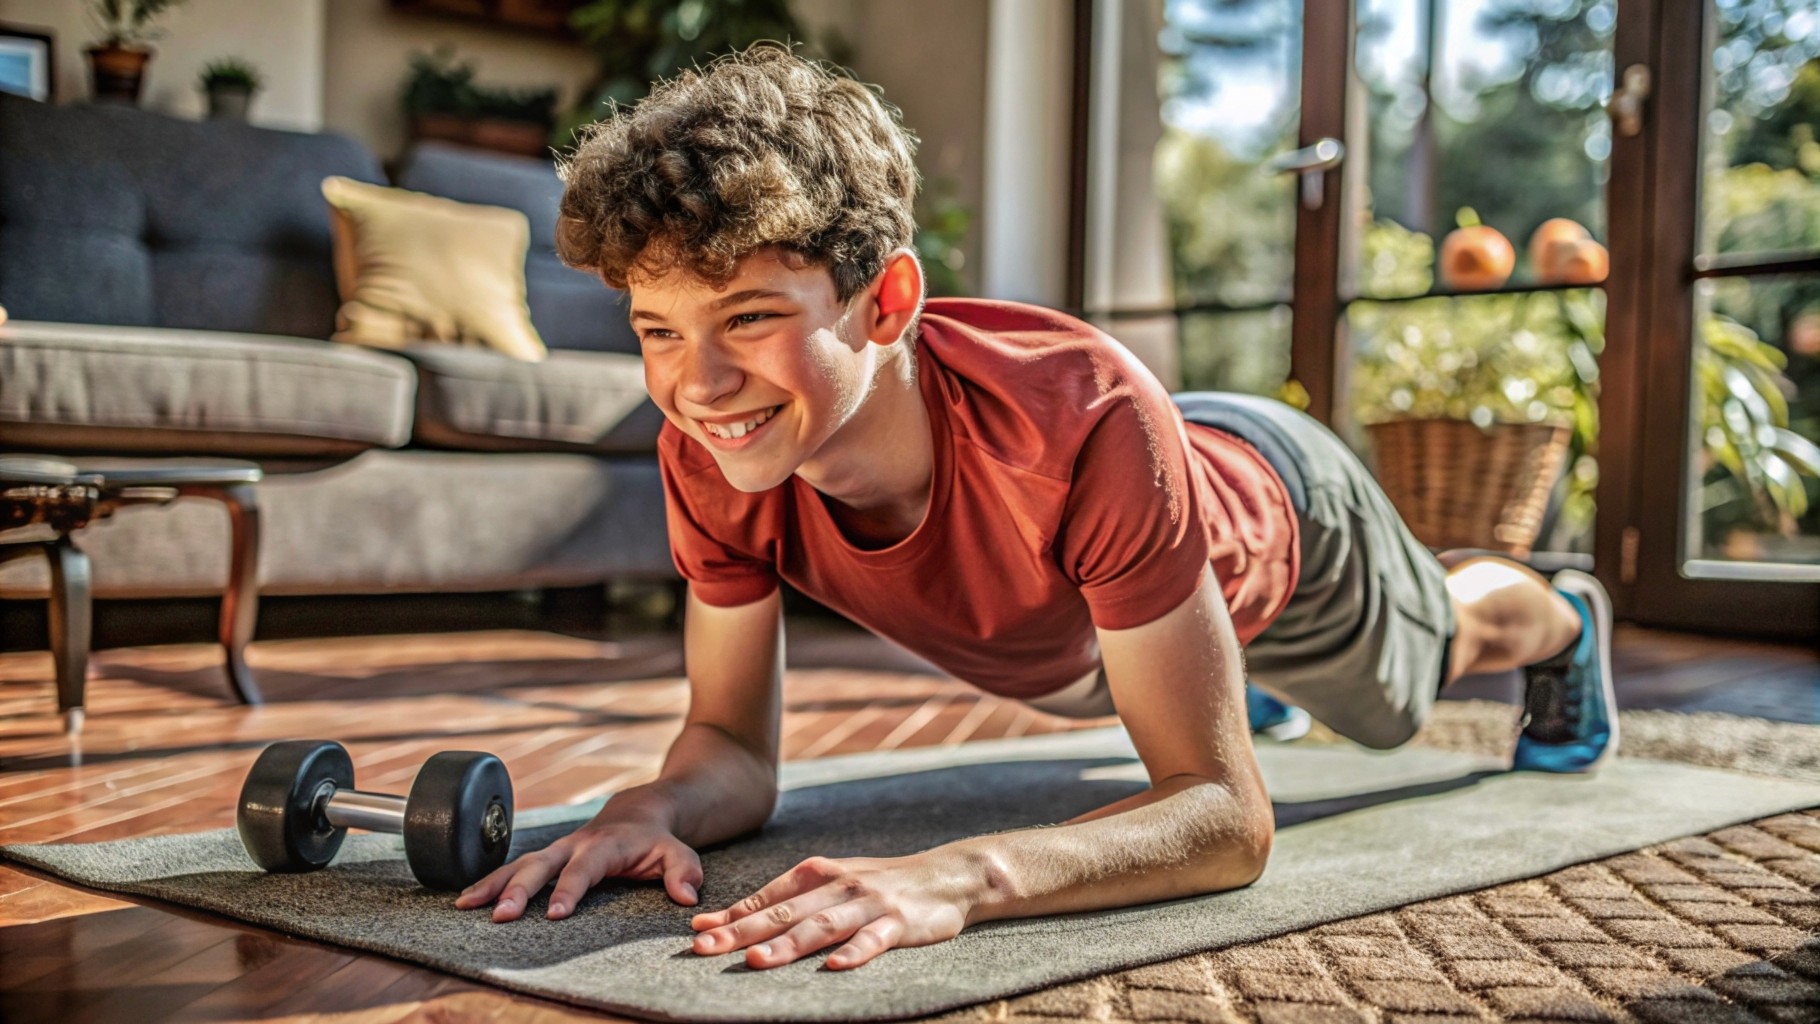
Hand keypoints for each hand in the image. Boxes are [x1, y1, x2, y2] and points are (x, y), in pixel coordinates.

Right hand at [455, 813, 701, 922]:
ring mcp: (557, 849)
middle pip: (542, 864)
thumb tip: (687, 896)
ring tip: (467, 905)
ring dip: (494, 884)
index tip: (554, 913)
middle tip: (501, 916)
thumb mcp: (680, 852)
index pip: (585, 868)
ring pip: (521, 864)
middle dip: (520, 890)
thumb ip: (685, 872)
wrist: (638, 812)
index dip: (570, 889)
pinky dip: (490, 882)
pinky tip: (466, 899)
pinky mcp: (546, 856)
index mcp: (605, 845)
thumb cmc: (657, 841)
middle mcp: (574, 845)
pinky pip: (515, 868)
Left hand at [690, 851, 979, 969]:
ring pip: (822, 926)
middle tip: (706, 948)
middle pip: (784, 913)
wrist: (945, 875)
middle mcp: (839, 885)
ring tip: (758, 960)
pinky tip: (834, 966)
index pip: (767, 898)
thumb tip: (727, 919)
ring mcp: (869, 904)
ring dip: (788, 943)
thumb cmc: (877, 884)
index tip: (697, 933)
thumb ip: (785, 901)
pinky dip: (854, 952)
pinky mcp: (899, 923)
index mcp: (817, 874)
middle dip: (742, 931)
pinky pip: (874, 940)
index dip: (732, 916)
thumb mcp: (830, 883)